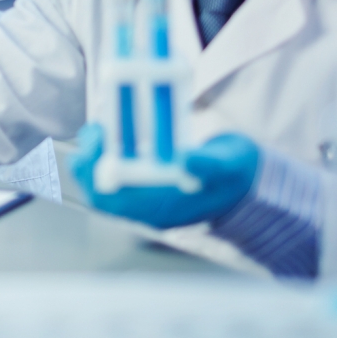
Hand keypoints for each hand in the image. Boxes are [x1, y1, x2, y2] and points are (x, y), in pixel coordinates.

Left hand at [70, 123, 258, 228]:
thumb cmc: (238, 174)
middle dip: (88, 161)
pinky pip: (114, 172)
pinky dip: (106, 152)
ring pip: (103, 182)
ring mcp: (146, 196)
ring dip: (94, 155)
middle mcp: (149, 207)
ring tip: (98, 128)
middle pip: (100, 193)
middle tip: (95, 129)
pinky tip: (110, 131)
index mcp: (164, 209)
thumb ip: (209, 164)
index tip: (98, 139)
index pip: (113, 200)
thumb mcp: (229, 165)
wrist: (248, 182)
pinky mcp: (147, 182)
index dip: (96, 172)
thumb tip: (185, 159)